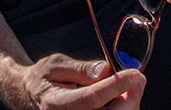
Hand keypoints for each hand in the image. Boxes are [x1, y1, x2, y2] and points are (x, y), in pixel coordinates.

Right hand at [17, 55, 145, 109]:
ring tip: (132, 85)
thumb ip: (80, 69)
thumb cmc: (44, 78)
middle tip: (139, 78)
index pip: (92, 98)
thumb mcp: (56, 65)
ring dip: (129, 105)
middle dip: (130, 98)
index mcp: (56, 104)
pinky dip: (122, 109)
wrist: (31, 96)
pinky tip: (124, 96)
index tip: (135, 73)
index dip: (116, 85)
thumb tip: (105, 70)